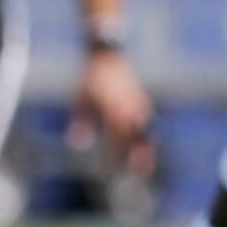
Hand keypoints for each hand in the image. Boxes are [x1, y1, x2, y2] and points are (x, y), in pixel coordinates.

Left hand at [68, 48, 155, 176]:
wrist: (107, 55)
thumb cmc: (90, 79)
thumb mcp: (81, 100)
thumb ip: (80, 122)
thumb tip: (78, 144)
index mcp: (112, 108)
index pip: (118, 136)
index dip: (120, 153)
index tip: (121, 167)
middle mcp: (127, 106)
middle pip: (136, 135)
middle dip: (141, 153)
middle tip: (144, 171)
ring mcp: (135, 101)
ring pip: (145, 128)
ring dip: (147, 145)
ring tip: (148, 162)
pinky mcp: (139, 97)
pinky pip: (146, 119)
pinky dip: (147, 132)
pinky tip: (147, 142)